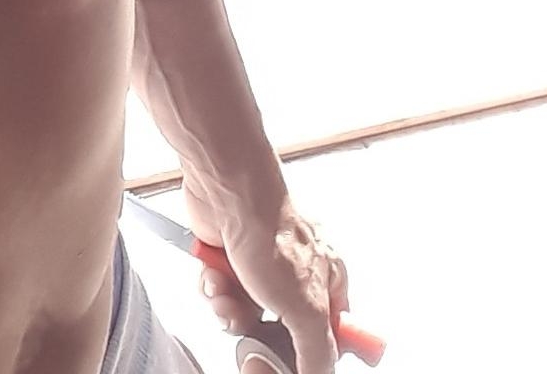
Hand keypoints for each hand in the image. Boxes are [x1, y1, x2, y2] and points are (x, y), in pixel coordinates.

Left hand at [181, 177, 348, 373]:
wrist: (226, 191)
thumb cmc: (271, 232)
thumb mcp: (306, 307)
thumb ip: (318, 349)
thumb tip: (321, 373)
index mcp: (328, 280)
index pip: (331, 334)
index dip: (314, 353)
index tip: (297, 363)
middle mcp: (298, 272)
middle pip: (282, 329)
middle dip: (259, 333)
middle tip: (250, 328)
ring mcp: (263, 264)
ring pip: (248, 313)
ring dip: (232, 311)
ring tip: (227, 296)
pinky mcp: (231, 257)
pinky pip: (224, 293)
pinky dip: (216, 290)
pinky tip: (215, 278)